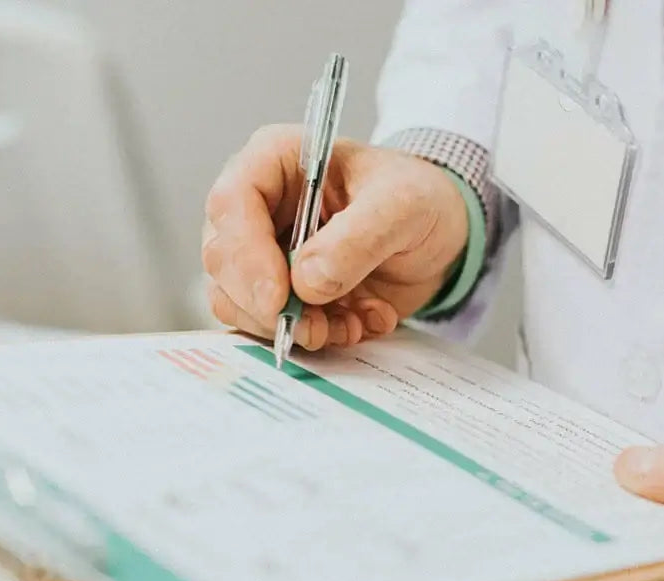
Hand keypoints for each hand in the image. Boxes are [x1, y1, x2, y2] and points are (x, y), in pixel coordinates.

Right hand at [203, 124, 468, 349]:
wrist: (440, 233)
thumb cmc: (418, 198)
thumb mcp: (403, 206)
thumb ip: (357, 239)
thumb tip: (306, 282)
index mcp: (275, 161)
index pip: (231, 203)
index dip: (246, 256)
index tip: (279, 299)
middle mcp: (258, 207)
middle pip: (224, 261)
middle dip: (267, 305)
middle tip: (316, 328)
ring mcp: (264, 254)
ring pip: (238, 302)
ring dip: (294, 327)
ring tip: (351, 323)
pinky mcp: (281, 293)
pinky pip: (272, 327)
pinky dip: (315, 337)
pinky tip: (357, 324)